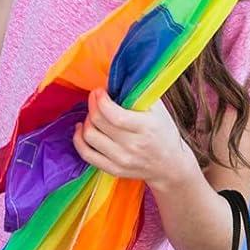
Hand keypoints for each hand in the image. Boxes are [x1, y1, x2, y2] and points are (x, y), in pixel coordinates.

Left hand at [73, 90, 194, 189]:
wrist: (170, 165)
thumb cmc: (163, 131)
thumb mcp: (158, 108)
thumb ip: (138, 92)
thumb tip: (114, 78)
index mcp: (145, 128)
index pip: (114, 115)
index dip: (100, 100)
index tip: (100, 91)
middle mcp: (133, 146)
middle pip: (98, 123)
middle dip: (92, 104)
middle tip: (95, 97)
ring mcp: (122, 160)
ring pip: (89, 137)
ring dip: (86, 120)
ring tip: (93, 113)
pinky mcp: (113, 170)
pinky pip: (87, 155)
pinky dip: (79, 139)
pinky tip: (82, 129)